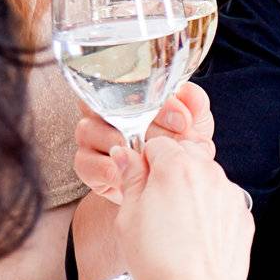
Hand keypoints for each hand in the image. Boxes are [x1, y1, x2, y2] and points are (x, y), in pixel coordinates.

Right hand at [73, 81, 215, 204]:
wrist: (163, 191)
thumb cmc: (177, 152)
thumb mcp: (193, 129)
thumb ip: (194, 106)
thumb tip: (188, 91)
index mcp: (132, 95)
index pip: (138, 87)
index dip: (163, 105)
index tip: (184, 122)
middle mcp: (106, 111)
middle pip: (107, 104)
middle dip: (143, 126)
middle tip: (168, 143)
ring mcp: (91, 136)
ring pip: (89, 130)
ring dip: (121, 146)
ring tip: (145, 160)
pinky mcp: (85, 164)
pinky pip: (86, 162)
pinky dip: (108, 170)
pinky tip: (127, 177)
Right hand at [112, 135, 252, 279]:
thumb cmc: (159, 261)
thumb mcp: (128, 217)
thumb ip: (130, 179)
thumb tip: (125, 155)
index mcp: (178, 167)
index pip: (157, 144)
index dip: (143, 162)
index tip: (137, 180)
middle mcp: (209, 174)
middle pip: (185, 155)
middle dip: (169, 171)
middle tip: (155, 204)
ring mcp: (230, 194)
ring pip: (205, 178)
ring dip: (190, 190)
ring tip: (175, 226)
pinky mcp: (243, 215)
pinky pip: (221, 202)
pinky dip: (209, 211)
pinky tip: (195, 237)